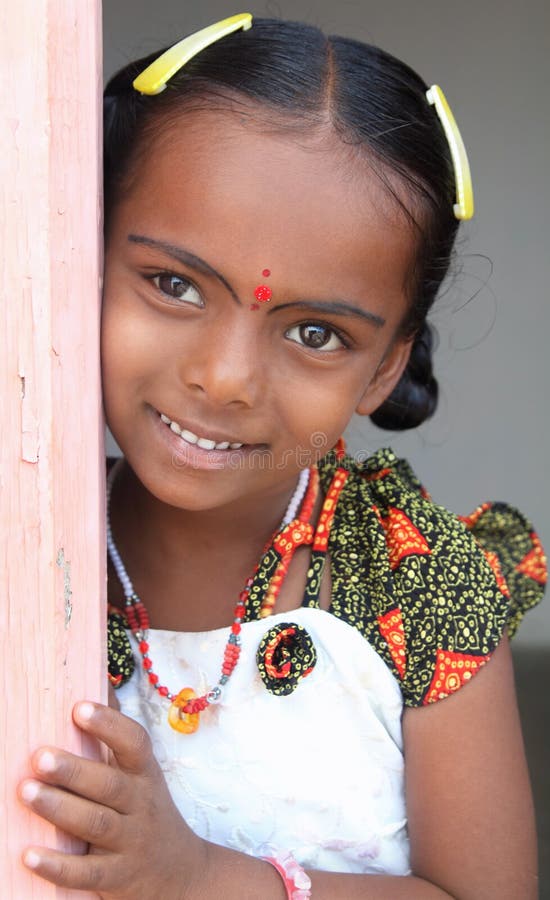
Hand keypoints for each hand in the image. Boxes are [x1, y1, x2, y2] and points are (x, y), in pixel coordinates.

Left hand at [18, 701, 207, 898]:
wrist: (180, 874)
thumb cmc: (146, 811)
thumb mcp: (140, 773)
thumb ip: (117, 735)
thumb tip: (99, 680)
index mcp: (144, 773)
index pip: (134, 743)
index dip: (109, 724)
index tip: (78, 708)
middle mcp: (141, 804)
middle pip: (109, 784)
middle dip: (73, 769)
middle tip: (38, 756)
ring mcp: (131, 842)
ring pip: (96, 823)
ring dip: (60, 808)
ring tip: (26, 792)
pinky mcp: (117, 878)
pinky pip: (87, 872)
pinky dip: (58, 865)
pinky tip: (28, 854)